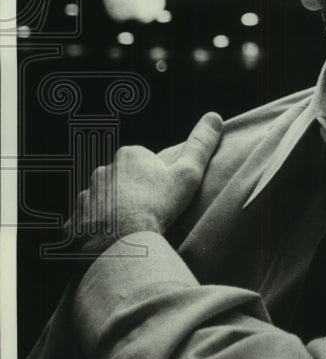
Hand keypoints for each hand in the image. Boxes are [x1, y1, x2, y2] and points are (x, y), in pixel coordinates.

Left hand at [68, 112, 222, 256]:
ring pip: (106, 199)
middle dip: (136, 192)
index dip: (159, 178)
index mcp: (129, 156)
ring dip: (116, 209)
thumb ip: (200, 145)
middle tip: (152, 212)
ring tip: (132, 228)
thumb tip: (214, 116)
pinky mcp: (77, 218)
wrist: (122, 242)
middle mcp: (104, 170)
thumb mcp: (188, 174)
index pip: (146, 161)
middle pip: (125, 179)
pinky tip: (112, 239)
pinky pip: (89, 221)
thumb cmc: (157, 206)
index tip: (166, 195)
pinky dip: (99, 228)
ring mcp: (87, 194)